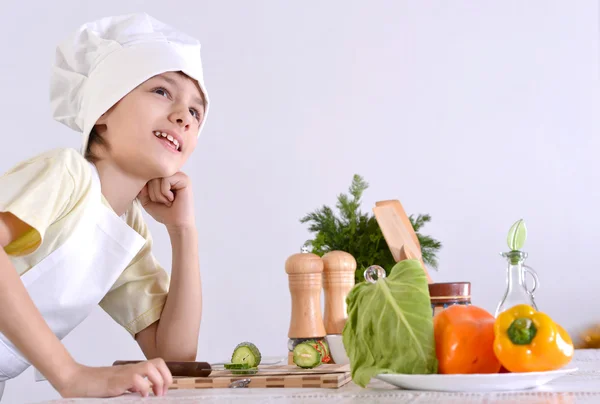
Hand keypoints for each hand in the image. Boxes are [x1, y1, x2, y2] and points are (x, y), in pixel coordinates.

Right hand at [56, 358, 172, 397]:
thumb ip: (130, 388)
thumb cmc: (92, 386)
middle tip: (161, 393)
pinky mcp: (116, 380)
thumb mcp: (117, 388)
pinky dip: (143, 387)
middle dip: (166, 377)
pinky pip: (136, 378)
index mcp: (132, 371)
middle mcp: (130, 369)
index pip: (156, 365)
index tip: (163, 391)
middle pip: (158, 362)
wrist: (73, 380)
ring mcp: (123, 373)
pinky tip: (140, 396)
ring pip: (151, 367)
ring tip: (154, 394)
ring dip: (158, 380)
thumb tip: (143, 394)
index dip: (165, 375)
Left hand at [137, 172, 195, 229]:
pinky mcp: (184, 179)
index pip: (147, 175)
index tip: (156, 200)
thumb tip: (139, 178)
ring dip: (159, 194)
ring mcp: (179, 175)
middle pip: (152, 175)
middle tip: (163, 202)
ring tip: (168, 201)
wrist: (176, 224)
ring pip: (158, 178)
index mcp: (164, 177)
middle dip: (153, 193)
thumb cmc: (164, 212)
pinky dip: (165, 193)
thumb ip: (141, 189)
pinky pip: (166, 180)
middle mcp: (172, 173)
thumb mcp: (147, 200)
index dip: (147, 189)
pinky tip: (172, 199)